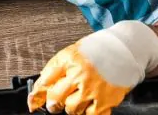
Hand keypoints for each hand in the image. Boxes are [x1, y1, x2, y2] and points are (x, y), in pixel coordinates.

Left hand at [27, 21, 157, 114]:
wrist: (125, 49)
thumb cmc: (99, 50)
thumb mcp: (73, 51)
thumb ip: (57, 67)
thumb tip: (42, 85)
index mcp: (69, 58)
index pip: (45, 79)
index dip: (36, 94)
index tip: (33, 102)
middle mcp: (79, 73)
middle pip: (55, 98)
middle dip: (52, 104)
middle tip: (54, 105)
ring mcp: (92, 87)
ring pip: (71, 108)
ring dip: (71, 107)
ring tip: (78, 98)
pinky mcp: (105, 99)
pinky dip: (87, 112)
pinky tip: (90, 104)